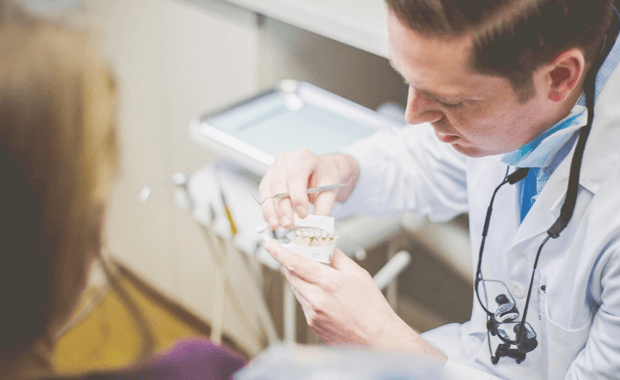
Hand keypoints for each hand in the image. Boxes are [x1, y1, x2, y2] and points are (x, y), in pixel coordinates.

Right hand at [258, 149, 358, 229]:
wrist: (320, 170)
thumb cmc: (324, 176)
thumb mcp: (330, 190)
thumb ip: (324, 207)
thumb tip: (316, 223)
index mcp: (304, 157)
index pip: (296, 176)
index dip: (298, 197)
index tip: (302, 214)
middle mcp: (287, 159)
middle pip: (279, 184)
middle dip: (282, 208)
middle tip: (288, 224)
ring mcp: (275, 167)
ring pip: (268, 190)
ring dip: (271, 211)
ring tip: (278, 225)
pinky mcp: (269, 177)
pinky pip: (264, 194)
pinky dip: (267, 209)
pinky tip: (272, 220)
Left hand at [263, 241, 445, 360]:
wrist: (376, 338)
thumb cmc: (371, 308)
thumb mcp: (358, 274)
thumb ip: (337, 258)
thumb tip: (325, 245)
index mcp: (328, 283)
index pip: (296, 263)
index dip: (280, 252)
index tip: (270, 244)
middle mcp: (317, 299)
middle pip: (292, 275)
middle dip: (292, 264)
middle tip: (299, 256)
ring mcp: (313, 313)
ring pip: (297, 289)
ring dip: (302, 280)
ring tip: (322, 280)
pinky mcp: (312, 324)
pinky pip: (304, 303)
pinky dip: (309, 295)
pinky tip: (326, 297)